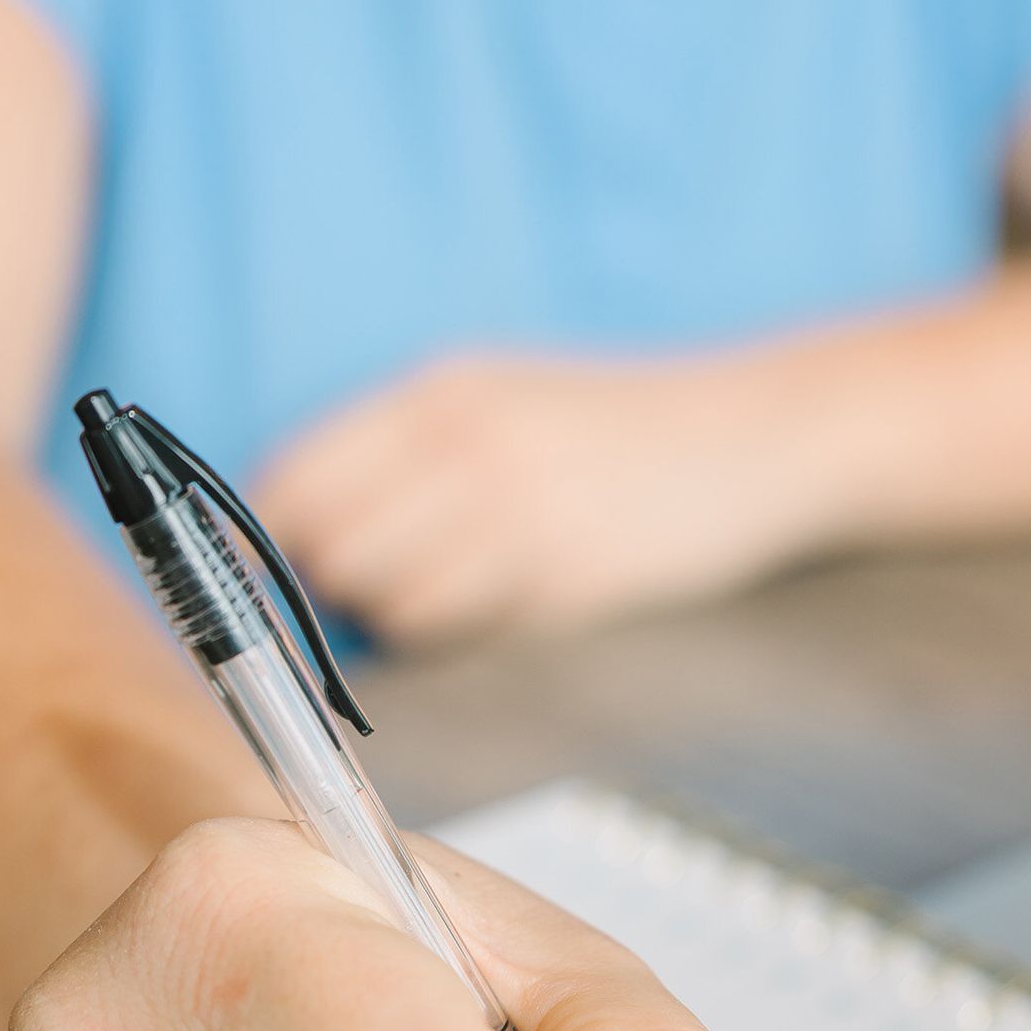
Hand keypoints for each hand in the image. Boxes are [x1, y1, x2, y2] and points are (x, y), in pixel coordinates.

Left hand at [251, 348, 845, 644]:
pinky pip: (454, 629)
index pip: (290, 479)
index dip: (270, 544)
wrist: (760, 436)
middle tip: (379, 600)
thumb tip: (308, 540)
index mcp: (439, 392)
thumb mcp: (507, 400)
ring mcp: (513, 507)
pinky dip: (456, 638)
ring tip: (457, 602)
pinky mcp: (561, 572)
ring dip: (395, 622)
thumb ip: (409, 455)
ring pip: (379, 598)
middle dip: (331, 590)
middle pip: (320, 546)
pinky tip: (509, 609)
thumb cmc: (627, 431)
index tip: (285, 578)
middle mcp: (461, 441)